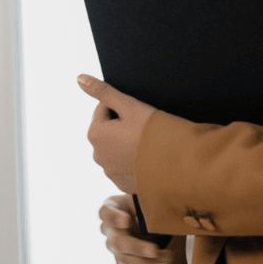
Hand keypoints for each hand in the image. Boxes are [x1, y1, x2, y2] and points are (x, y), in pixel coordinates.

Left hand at [78, 74, 157, 194]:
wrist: (182, 167)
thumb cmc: (156, 133)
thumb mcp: (130, 106)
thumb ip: (104, 91)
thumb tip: (80, 78)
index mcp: (95, 134)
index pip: (104, 109)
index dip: (124, 107)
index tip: (140, 113)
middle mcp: (98, 155)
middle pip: (109, 131)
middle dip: (123, 126)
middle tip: (146, 128)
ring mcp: (111, 173)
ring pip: (117, 149)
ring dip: (128, 144)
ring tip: (150, 144)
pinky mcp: (125, 185)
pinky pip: (127, 167)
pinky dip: (135, 161)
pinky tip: (150, 159)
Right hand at [99, 194, 177, 263]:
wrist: (148, 218)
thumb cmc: (146, 205)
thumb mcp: (144, 198)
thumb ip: (148, 199)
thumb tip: (164, 201)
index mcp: (110, 209)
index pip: (106, 213)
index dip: (115, 218)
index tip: (127, 221)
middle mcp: (108, 229)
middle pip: (118, 241)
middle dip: (137, 248)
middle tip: (155, 250)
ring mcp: (113, 247)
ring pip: (125, 259)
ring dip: (148, 261)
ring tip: (168, 257)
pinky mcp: (122, 261)